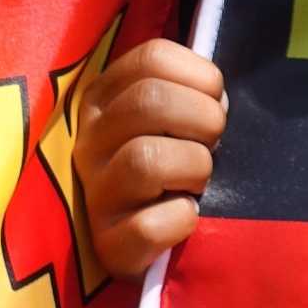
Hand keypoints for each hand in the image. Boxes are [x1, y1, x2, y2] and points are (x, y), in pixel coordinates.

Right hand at [74, 39, 229, 278]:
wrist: (154, 249)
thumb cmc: (172, 170)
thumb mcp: (169, 120)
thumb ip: (187, 93)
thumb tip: (219, 96)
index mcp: (104, 99)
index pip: (152, 58)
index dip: (200, 76)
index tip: (214, 101)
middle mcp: (88, 140)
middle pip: (150, 101)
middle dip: (204, 119)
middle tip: (213, 144)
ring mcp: (93, 194)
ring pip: (146, 159)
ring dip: (195, 168)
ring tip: (198, 182)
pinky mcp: (106, 245)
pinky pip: (148, 226)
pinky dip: (181, 220)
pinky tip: (186, 218)